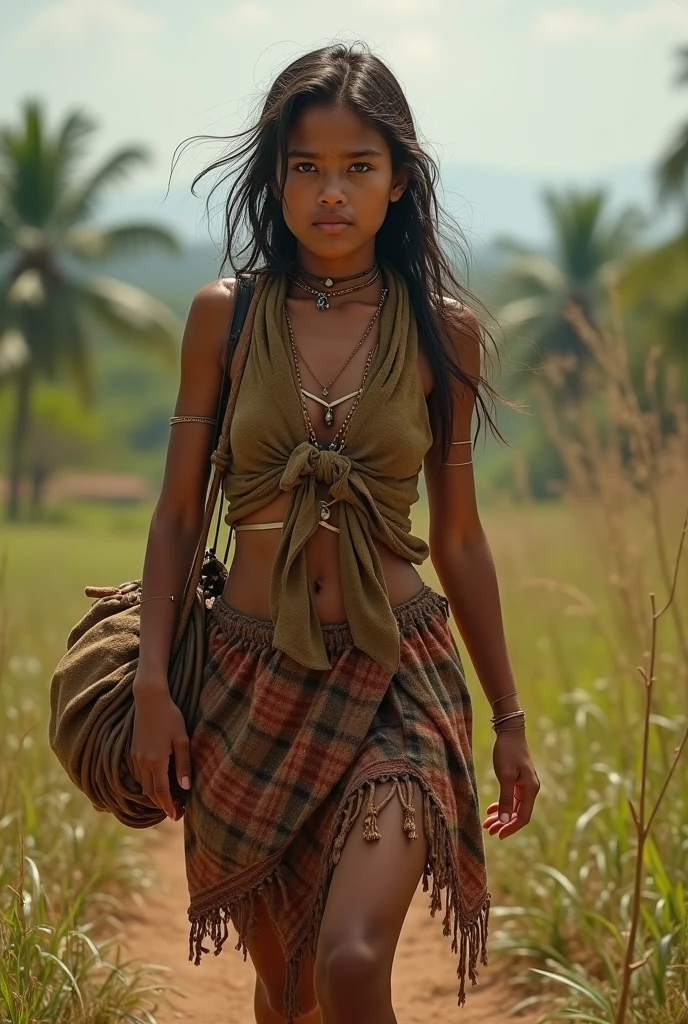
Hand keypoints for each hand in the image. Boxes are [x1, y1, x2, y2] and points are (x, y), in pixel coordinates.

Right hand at [131, 678, 190, 820]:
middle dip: (162, 804)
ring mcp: (135, 757)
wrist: (149, 699)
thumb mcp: (182, 739)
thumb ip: (183, 764)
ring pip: (143, 784)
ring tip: (169, 799)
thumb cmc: (170, 717)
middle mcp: (142, 762)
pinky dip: (148, 783)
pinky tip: (159, 781)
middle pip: (150, 792)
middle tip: (175, 812)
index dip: (168, 806)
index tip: (175, 817)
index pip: (161, 792)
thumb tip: (185, 787)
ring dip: (155, 794)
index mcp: (156, 761)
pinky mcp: (133, 751)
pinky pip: (139, 774)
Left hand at [482, 728, 539, 839]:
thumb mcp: (504, 776)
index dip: (511, 828)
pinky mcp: (519, 780)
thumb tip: (505, 821)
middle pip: (519, 814)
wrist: (510, 732)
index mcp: (530, 790)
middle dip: (504, 824)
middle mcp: (531, 789)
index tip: (498, 835)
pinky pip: (512, 798)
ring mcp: (525, 785)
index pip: (523, 817)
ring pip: (514, 807)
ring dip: (502, 816)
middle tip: (489, 832)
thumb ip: (505, 799)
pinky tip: (491, 809)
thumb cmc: (507, 752)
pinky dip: (502, 805)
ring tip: (488, 824)